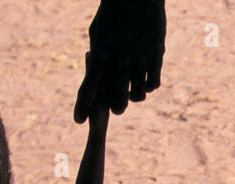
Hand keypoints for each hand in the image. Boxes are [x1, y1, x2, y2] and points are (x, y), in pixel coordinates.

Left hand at [74, 0, 165, 121]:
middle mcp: (119, 64)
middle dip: (116, 106)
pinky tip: (144, 79)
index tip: (78, 120)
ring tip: (132, 90)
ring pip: (138, 96)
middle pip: (117, 103)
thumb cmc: (112, 12)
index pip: (87, 90)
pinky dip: (148, 86)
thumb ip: (96, 55)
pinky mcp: (156, 59)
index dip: (82, 108)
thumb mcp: (97, 32)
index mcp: (100, 58)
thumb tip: (95, 71)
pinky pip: (152, 85)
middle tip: (116, 104)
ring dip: (134, 96)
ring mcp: (139, 63)